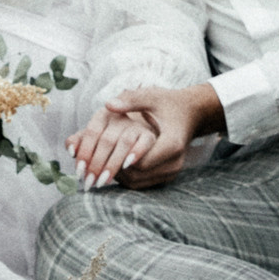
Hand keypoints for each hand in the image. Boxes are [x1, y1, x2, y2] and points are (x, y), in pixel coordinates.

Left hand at [66, 81, 220, 187]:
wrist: (190, 113)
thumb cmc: (168, 103)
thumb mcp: (151, 96)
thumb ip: (131, 100)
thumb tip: (108, 104)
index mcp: (172, 143)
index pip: (142, 161)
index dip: (119, 160)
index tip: (98, 156)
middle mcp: (174, 163)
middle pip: (137, 174)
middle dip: (113, 170)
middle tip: (88, 168)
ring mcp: (171, 172)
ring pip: (138, 182)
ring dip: (116, 176)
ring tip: (94, 168)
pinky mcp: (166, 176)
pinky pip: (142, 182)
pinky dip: (124, 176)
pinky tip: (110, 166)